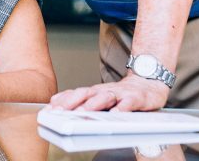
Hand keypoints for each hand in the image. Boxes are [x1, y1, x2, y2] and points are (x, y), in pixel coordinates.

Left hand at [43, 75, 168, 111]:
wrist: (148, 83)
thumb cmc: (121, 93)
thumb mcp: (99, 96)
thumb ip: (79, 99)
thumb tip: (55, 102)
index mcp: (95, 91)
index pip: (75, 94)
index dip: (62, 102)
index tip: (49, 110)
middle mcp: (105, 91)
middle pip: (86, 93)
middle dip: (72, 102)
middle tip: (60, 112)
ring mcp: (120, 93)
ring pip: (105, 97)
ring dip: (93, 104)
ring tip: (83, 112)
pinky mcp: (136, 98)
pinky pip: (128, 103)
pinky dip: (122, 108)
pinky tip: (116, 115)